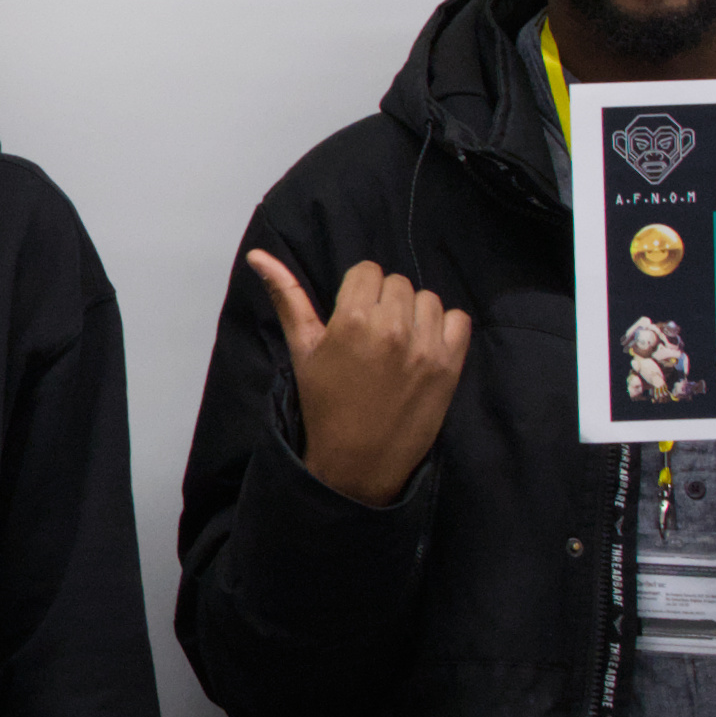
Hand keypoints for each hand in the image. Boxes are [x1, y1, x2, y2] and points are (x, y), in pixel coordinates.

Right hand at [247, 249, 472, 507]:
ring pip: (427, 299)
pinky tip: (423, 348)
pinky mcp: (450, 365)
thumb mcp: (302, 350)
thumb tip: (257, 254)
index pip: (366, 271)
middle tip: (372, 334)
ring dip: (413, 314)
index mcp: (351, 319)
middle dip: (383, 301)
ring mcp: (425, 346)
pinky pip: (458, 320)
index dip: (357, 291)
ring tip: (397, 342)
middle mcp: (391, 327)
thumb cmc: (325, 404)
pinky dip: (444, 328)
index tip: (351, 317)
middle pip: (397, 283)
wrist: (358, 462)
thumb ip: (286, 296)